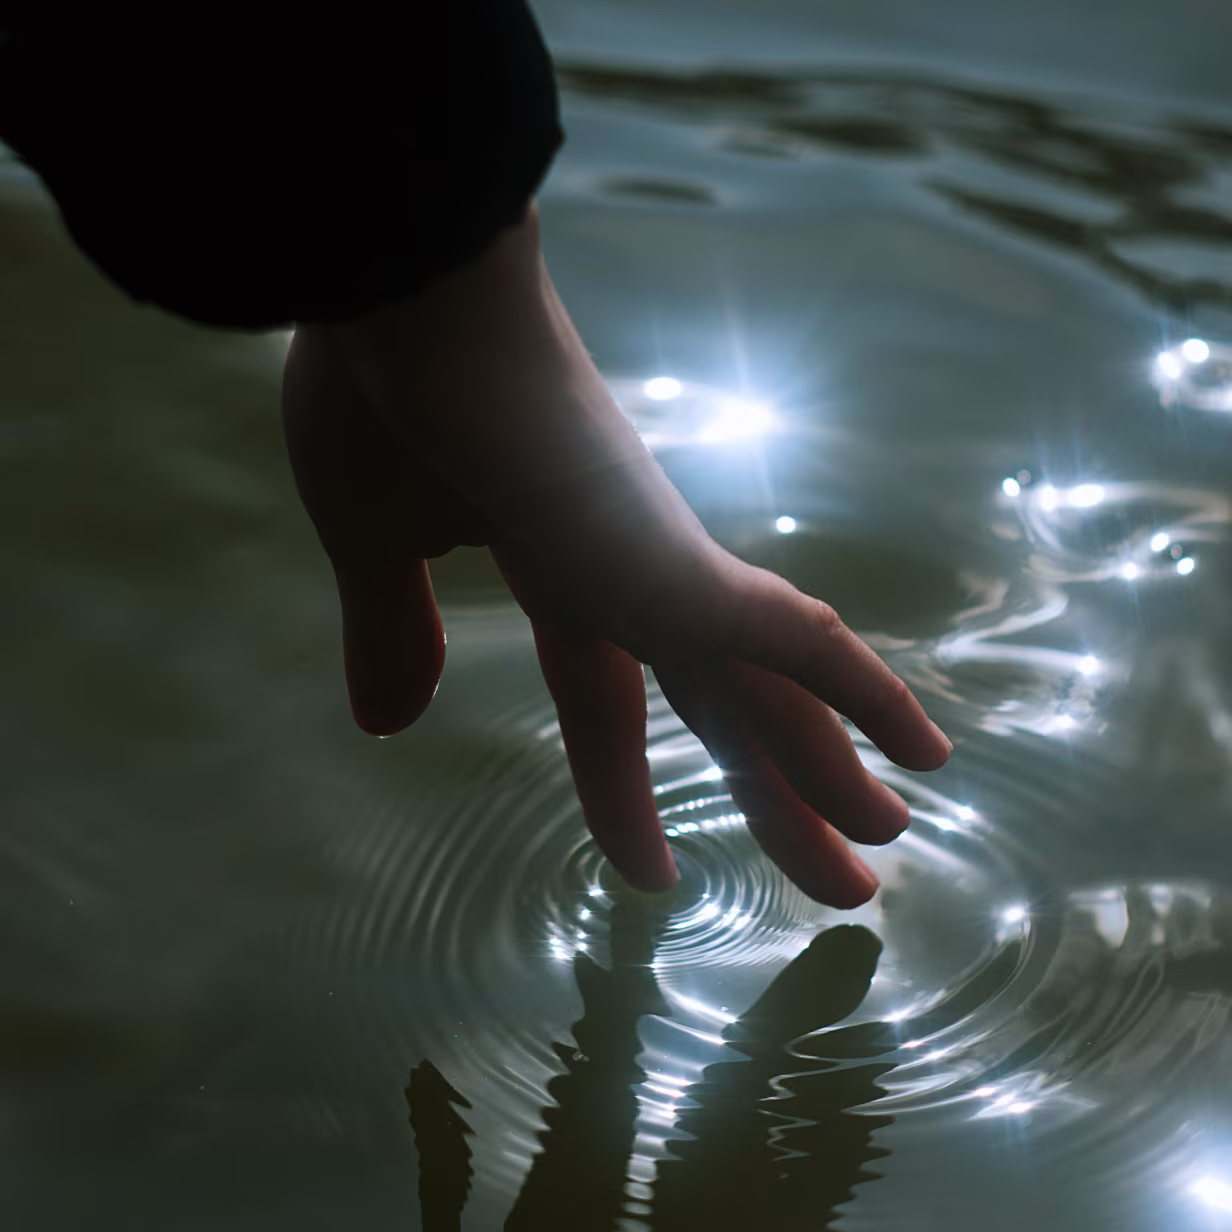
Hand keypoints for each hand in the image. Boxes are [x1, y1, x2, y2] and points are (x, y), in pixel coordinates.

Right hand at [280, 206, 949, 907]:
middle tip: (842, 881)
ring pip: (768, 691)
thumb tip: (384, 726)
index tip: (655, 866)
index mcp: (558, 567)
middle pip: (720, 711)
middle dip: (774, 798)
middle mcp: (625, 572)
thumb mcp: (374, 546)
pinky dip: (861, 689)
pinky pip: (789, 632)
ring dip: (829, 773)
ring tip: (889, 846)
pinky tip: (920, 749)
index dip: (625, 788)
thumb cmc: (384, 394)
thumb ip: (395, 631)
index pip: (606, 698)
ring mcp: (656, 562)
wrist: (409, 288)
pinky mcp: (666, 550)